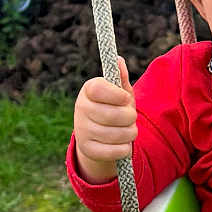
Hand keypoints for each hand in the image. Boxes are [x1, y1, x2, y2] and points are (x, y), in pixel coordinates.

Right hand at [73, 58, 135, 183]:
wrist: (98, 137)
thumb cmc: (113, 108)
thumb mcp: (119, 93)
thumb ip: (121, 78)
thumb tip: (119, 60)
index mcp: (88, 90)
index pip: (100, 89)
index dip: (117, 95)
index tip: (125, 98)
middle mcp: (81, 109)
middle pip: (114, 115)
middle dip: (130, 117)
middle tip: (130, 117)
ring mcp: (82, 130)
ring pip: (118, 134)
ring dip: (130, 133)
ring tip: (127, 130)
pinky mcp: (87, 150)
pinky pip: (116, 151)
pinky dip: (125, 149)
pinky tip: (122, 144)